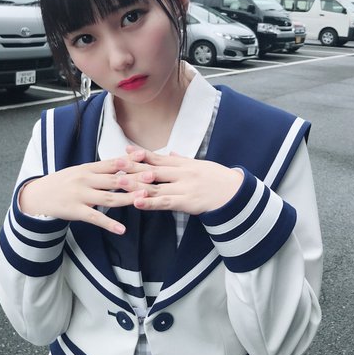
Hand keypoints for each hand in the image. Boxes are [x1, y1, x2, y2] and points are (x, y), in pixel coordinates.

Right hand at [18, 156, 149, 234]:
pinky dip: (109, 224)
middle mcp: (85, 179)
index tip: (146, 157)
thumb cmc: (62, 183)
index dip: (130, 160)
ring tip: (144, 200)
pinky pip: (95, 218)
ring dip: (127, 199)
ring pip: (108, 197)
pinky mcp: (75, 211)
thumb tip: (123, 163)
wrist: (36, 196)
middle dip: (135, 178)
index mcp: (88, 168)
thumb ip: (100, 169)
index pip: (112, 163)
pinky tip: (122, 229)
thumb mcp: (80, 172)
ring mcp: (80, 195)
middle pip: (114, 179)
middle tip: (153, 177)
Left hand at [117, 147, 243, 213]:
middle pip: (154, 170)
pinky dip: (151, 203)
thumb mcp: (201, 165)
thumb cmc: (219, 179)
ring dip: (137, 185)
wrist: (237, 194)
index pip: (159, 158)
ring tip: (120, 182)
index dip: (142, 155)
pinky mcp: (188, 202)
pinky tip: (137, 202)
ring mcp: (185, 188)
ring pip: (156, 186)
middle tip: (116, 164)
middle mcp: (183, 173)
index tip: (126, 151)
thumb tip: (170, 153)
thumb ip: (182, 160)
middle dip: (134, 167)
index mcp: (185, 164)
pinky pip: (166, 203)